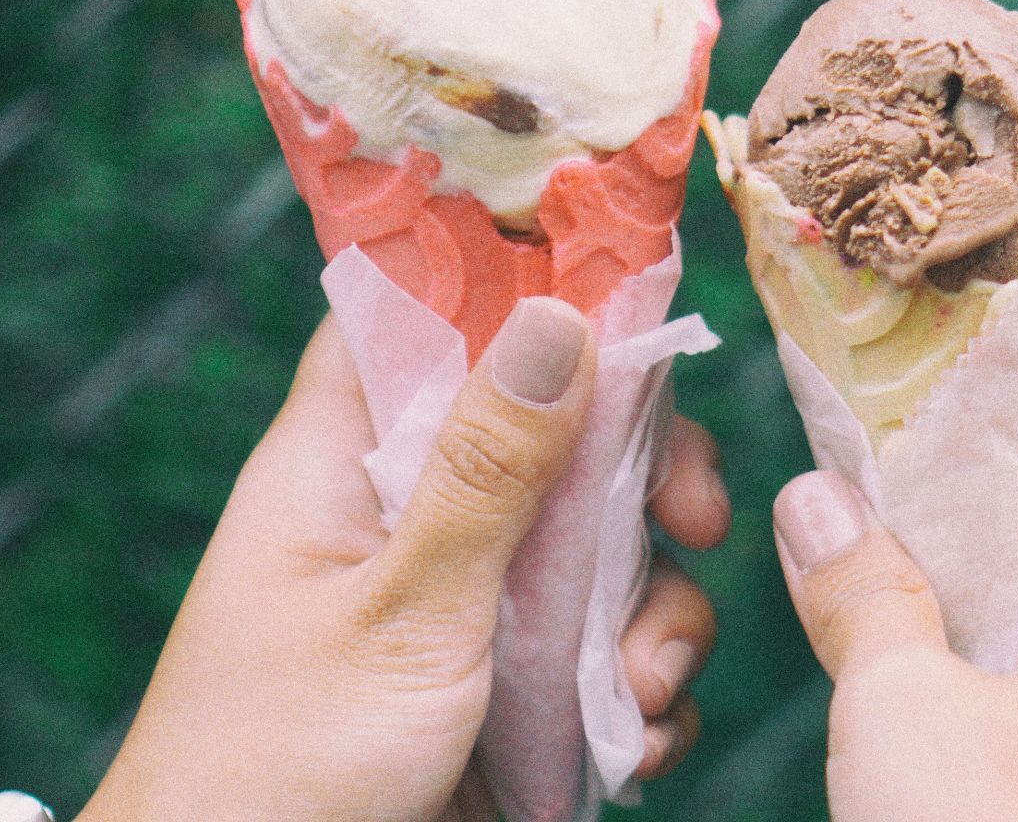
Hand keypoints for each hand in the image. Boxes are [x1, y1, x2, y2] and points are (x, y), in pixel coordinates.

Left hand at [80, 298, 729, 821]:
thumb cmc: (278, 769)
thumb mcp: (401, 610)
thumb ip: (488, 470)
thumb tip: (560, 314)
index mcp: (346, 463)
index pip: (430, 318)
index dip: (526, 291)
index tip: (633, 306)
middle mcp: (413, 516)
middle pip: (559, 431)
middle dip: (646, 479)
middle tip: (697, 521)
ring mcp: (470, 602)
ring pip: (607, 548)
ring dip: (657, 614)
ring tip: (641, 692)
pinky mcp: (514, 686)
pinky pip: (612, 649)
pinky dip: (642, 690)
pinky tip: (634, 741)